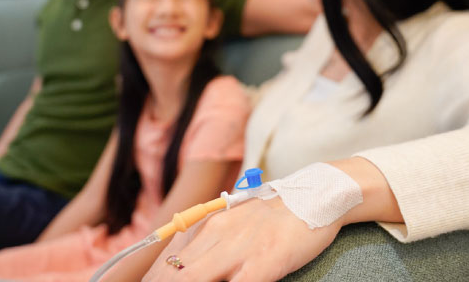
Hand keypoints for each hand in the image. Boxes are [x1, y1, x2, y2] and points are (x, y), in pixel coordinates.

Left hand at [142, 197, 341, 281]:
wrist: (314, 196)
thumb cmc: (276, 215)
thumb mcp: (236, 220)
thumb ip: (211, 238)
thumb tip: (186, 260)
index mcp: (209, 224)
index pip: (168, 261)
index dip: (153, 281)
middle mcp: (217, 234)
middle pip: (174, 273)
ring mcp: (239, 249)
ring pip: (192, 280)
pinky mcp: (262, 263)